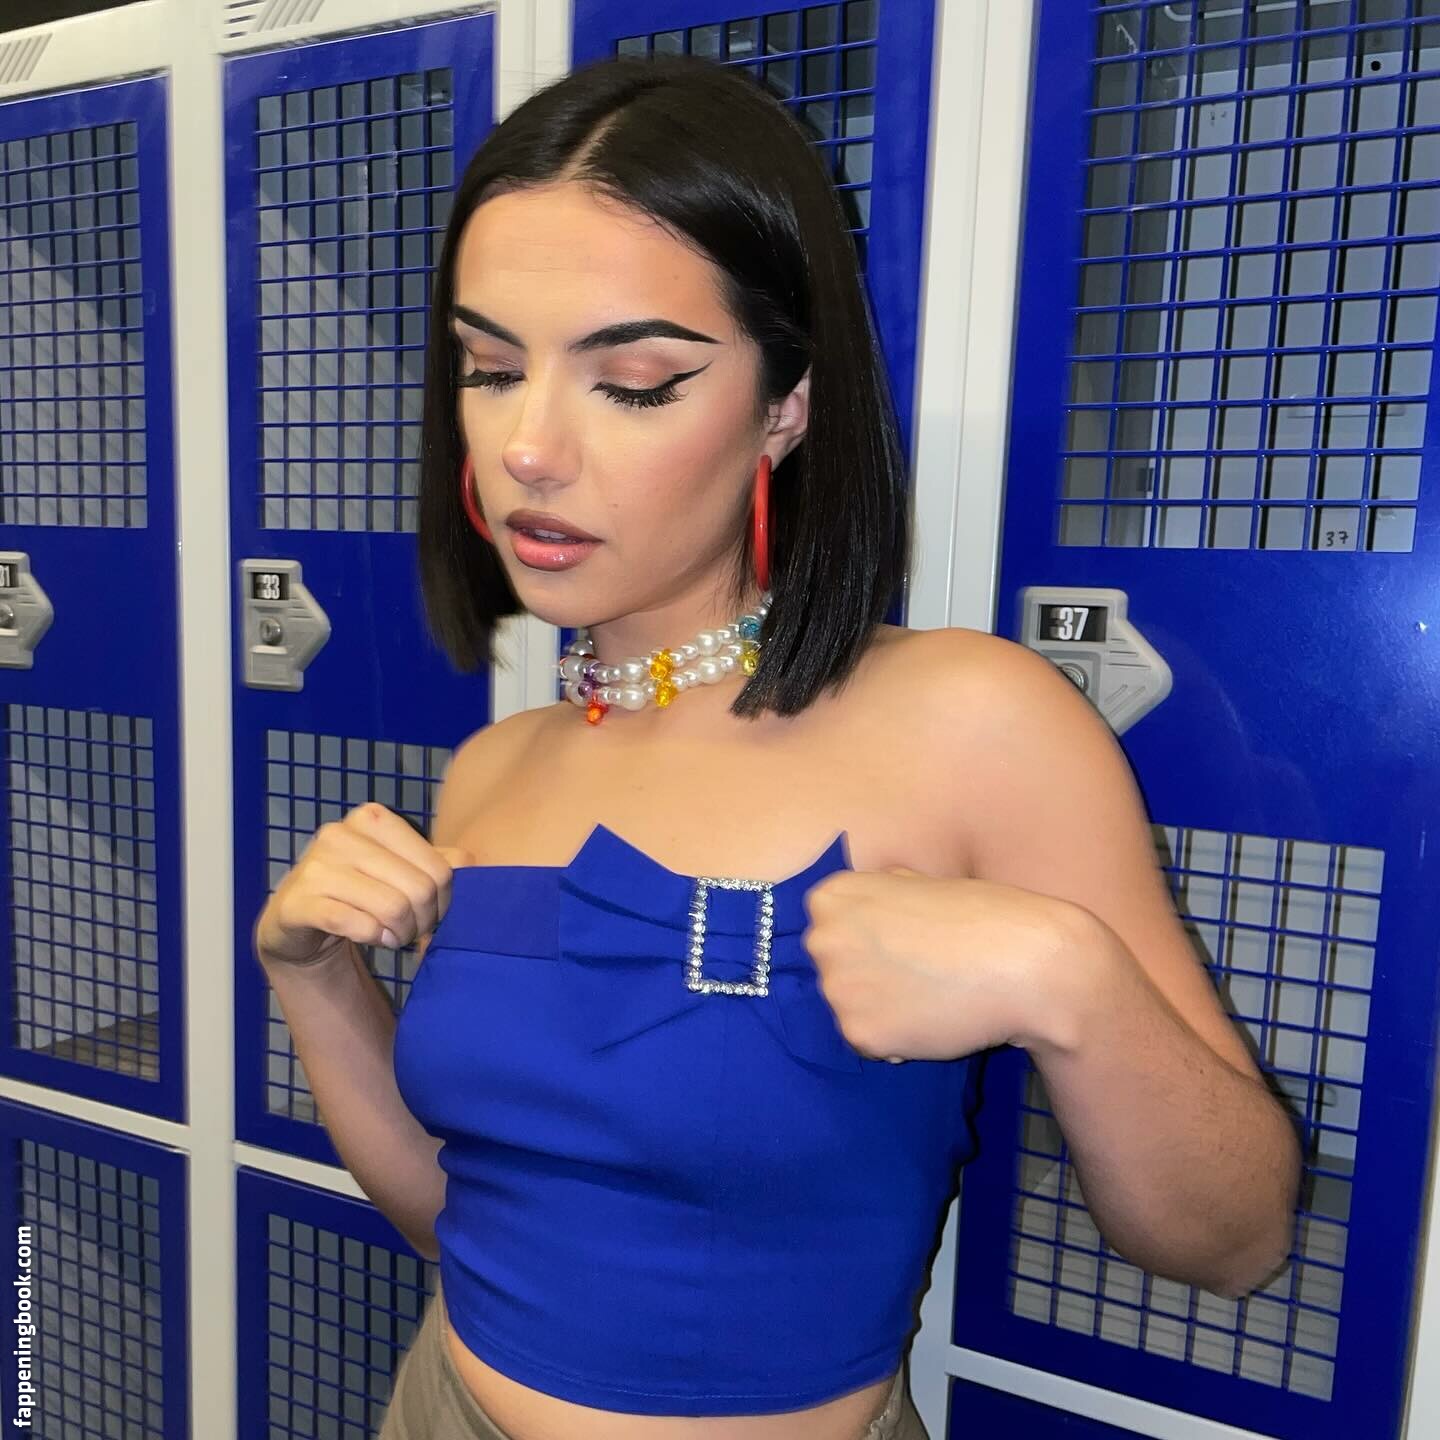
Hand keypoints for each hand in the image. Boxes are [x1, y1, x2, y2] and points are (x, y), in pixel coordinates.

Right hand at [253, 801, 476, 967]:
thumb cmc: (357, 888)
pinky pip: (357, 925)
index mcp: (372, 819)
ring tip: (394, 936)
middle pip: (419, 889)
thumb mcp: (399, 868)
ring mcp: (315, 867)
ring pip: (392, 908)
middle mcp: (340, 835)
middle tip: (412, 931)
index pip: (440, 868)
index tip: (431, 914)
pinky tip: (373, 938)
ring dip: (401, 933)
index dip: (444, 901)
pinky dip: (374, 938)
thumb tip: (469, 864)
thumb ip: (436, 862)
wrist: (296, 918)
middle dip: (423, 921)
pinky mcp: (299, 903)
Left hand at [799, 864, 1076, 1063]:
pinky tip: (930, 1020)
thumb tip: (861, 908)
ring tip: (929, 995)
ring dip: (881, 1009)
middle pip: (833, 969)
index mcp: (830, 898)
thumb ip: (878, 897)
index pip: (830, 928)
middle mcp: (822, 940)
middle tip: (919, 972)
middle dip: (868, 975)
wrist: (1024, 964)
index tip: (904, 941)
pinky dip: (895, 1040)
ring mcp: (837, 989)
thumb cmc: (980, 915)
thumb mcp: (916, 883)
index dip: (869, 940)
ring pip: (849, 1008)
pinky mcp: (859, 1034)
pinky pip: (869, 1042)